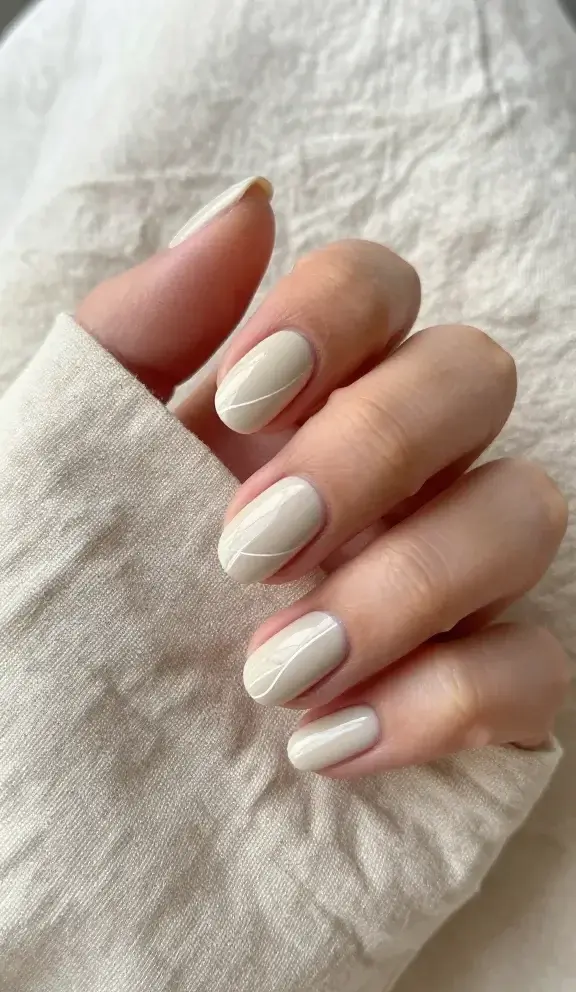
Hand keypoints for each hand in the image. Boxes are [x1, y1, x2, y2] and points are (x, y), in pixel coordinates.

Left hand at [77, 177, 568, 774]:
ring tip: (275, 674)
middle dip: (372, 452)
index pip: (379, 285)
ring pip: (526, 513)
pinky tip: (329, 744)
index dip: (334, 316)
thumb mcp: (69, 461)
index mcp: (301, 399)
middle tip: (251, 550)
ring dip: (406, 588)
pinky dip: (447, 702)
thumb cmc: (62, 599)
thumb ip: (141, 331)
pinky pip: (539, 668)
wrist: (66, 768)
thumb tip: (248, 210)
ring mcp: (453, 577)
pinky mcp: (487, 691)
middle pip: (474, 378)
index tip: (241, 405)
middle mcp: (398, 469)